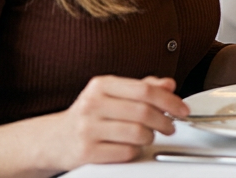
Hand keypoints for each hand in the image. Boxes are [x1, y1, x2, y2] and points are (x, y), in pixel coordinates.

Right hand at [41, 75, 187, 170]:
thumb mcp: (112, 94)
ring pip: (137, 133)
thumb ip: (142, 87)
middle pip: (143, 112)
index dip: (169, 100)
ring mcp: (87, 129)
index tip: (182, 109)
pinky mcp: (86, 152)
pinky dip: (135, 151)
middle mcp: (92, 104)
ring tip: (148, 136)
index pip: (145, 89)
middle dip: (165, 121)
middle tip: (171, 126)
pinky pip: (126, 152)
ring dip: (150, 137)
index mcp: (101, 85)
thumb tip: (169, 84)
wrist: (53, 139)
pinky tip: (131, 147)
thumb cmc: (89, 115)